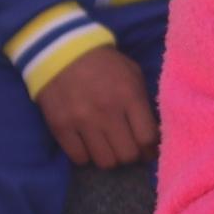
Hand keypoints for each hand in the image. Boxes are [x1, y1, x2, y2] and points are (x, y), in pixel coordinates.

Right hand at [37, 45, 157, 168]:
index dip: (151, 149)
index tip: (148, 149)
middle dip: (131, 155)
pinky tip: (89, 145)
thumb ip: (144, 103)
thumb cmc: (104, 64)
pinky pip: (79, 158)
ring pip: (105, 161)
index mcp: (129, 96)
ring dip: (110, 158)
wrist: (60, 51)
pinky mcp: (60, 127)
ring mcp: (81, 121)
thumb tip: (153, 133)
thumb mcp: (132, 75)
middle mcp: (106, 112)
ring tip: (109, 147)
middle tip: (128, 148)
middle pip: (127, 155)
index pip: (147, 138)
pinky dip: (87, 156)